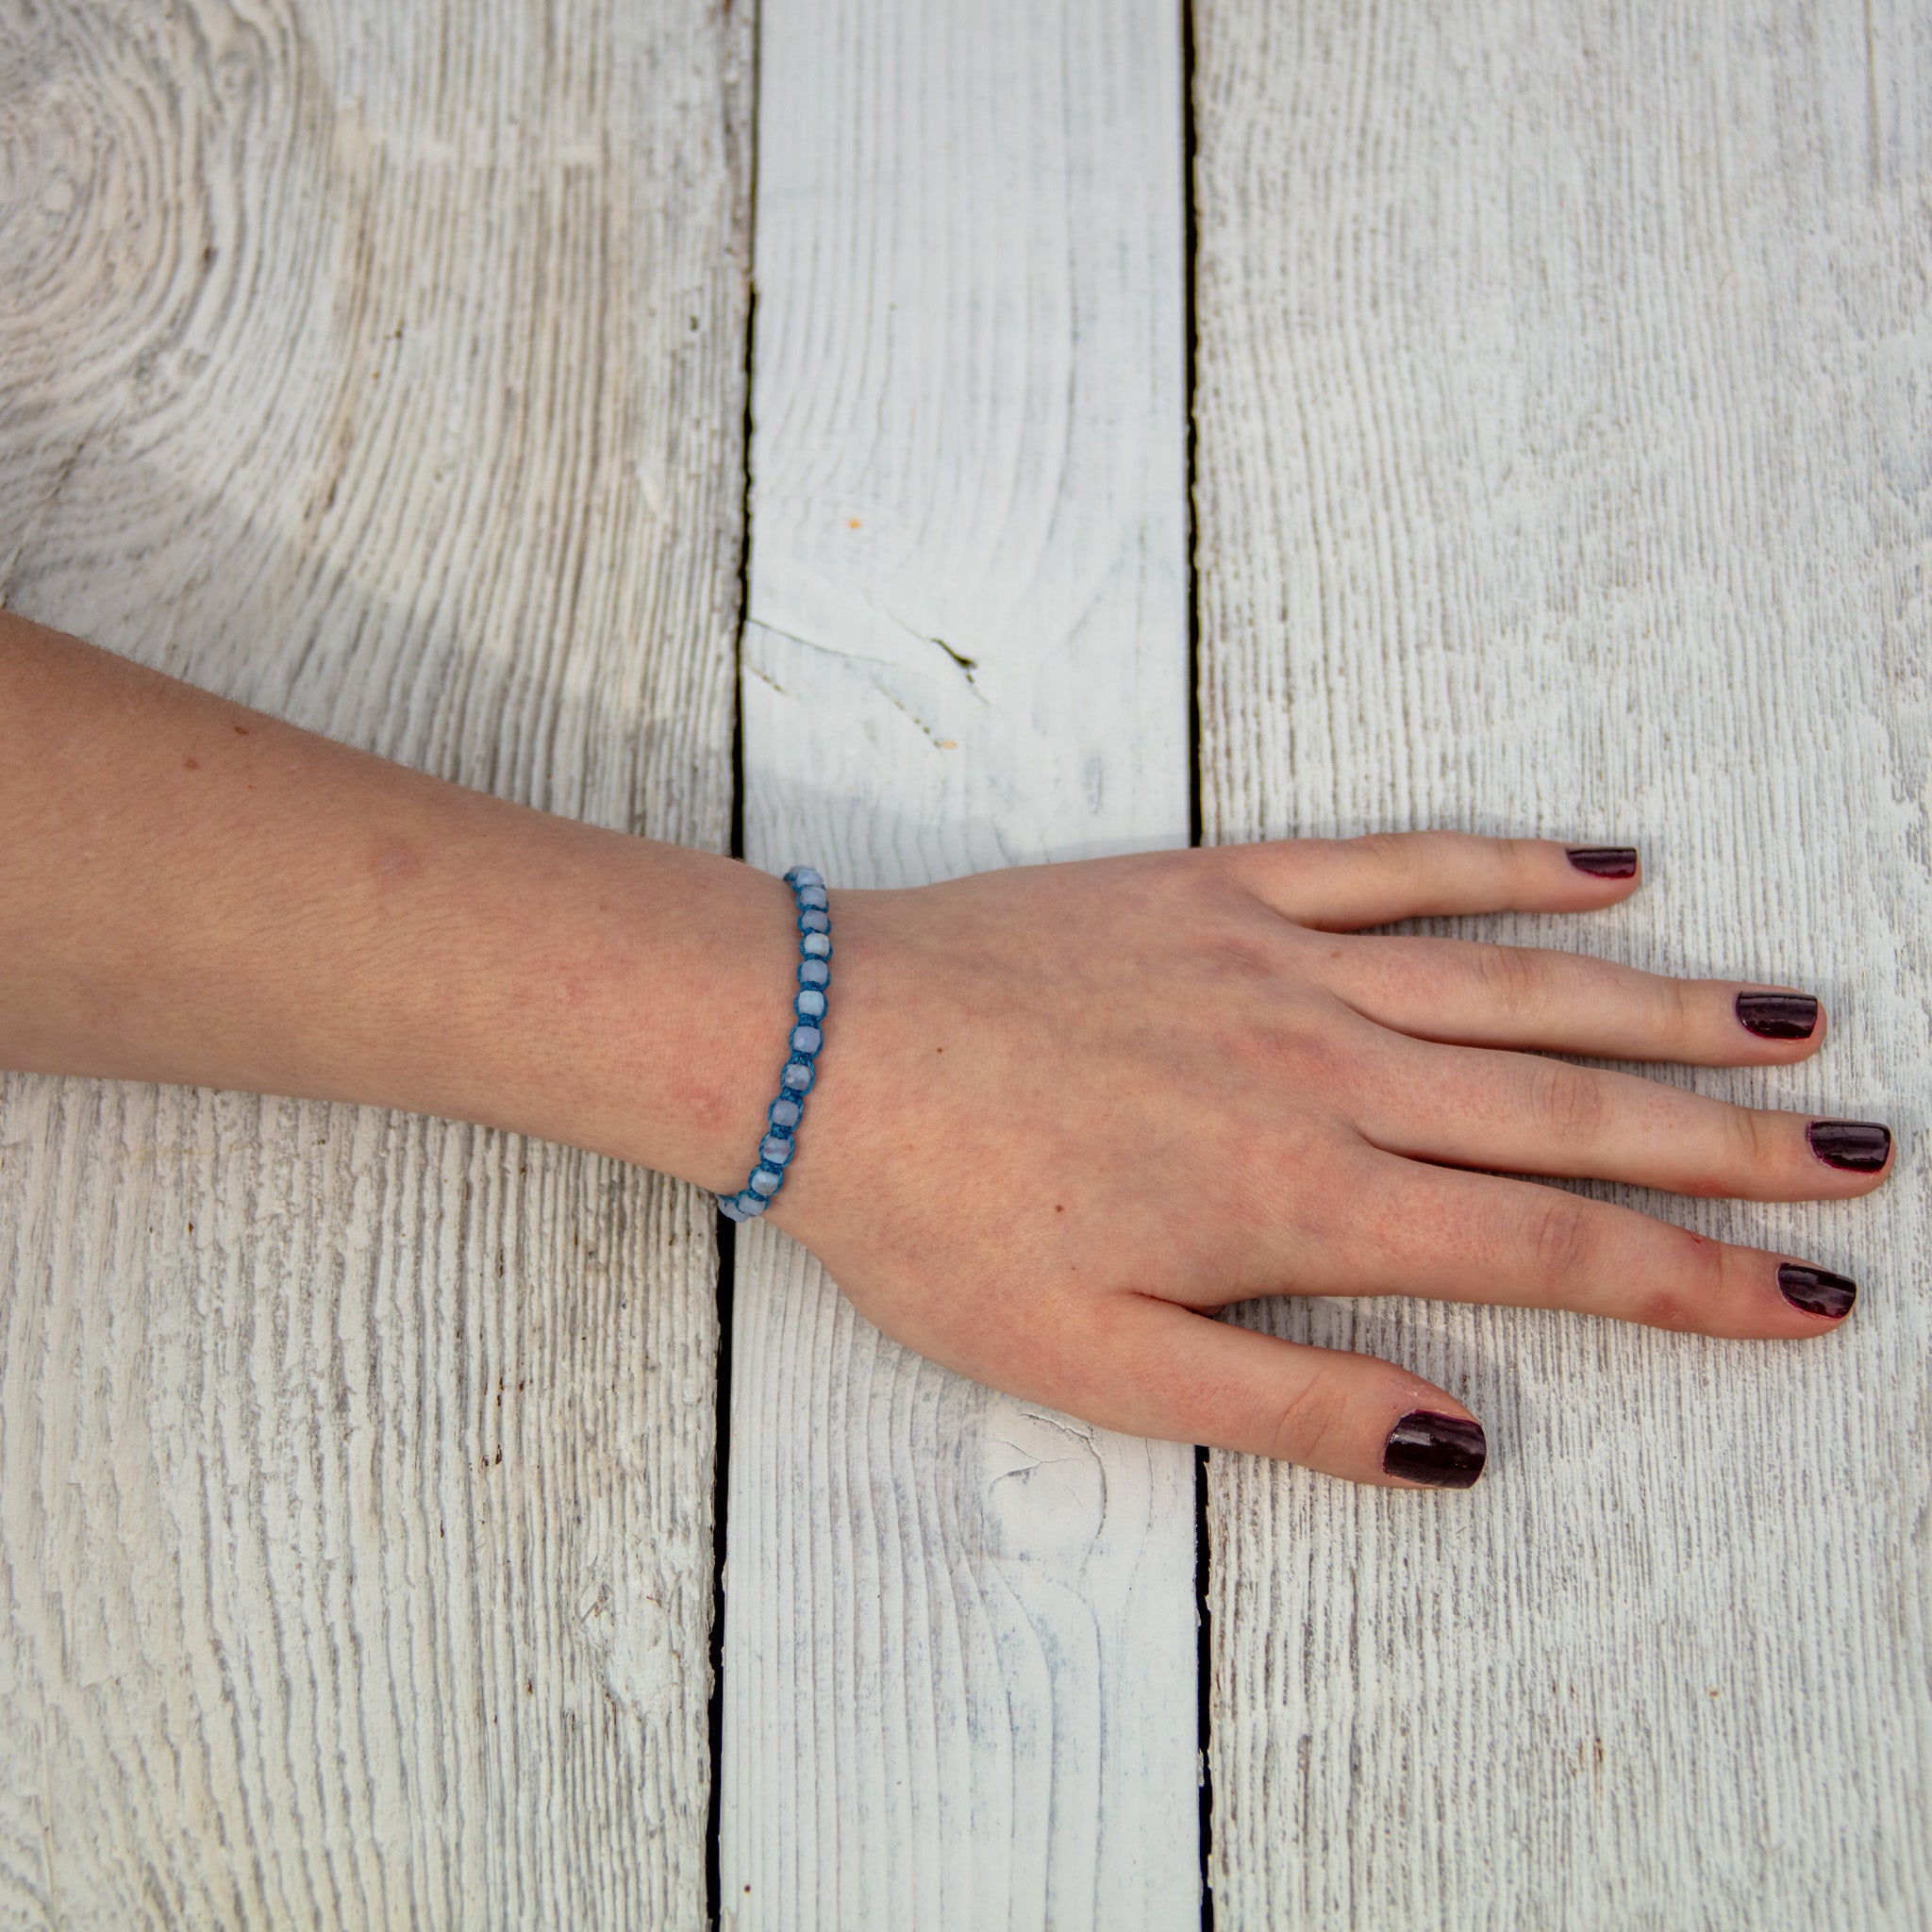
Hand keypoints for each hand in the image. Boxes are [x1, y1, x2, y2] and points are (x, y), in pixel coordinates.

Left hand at [764, 834, 1891, 1487]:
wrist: (817, 1050)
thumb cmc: (939, 1220)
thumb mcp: (1096, 1367)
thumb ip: (1287, 1402)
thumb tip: (1464, 1439)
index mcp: (1300, 1199)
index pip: (1546, 1244)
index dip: (1690, 1276)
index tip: (1808, 1291)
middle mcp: (1323, 1068)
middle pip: (1568, 1106)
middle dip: (1726, 1138)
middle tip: (1859, 1149)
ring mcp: (1278, 962)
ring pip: (1513, 983)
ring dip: (1661, 1002)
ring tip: (1786, 1018)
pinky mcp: (1219, 888)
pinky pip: (1393, 864)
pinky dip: (1506, 865)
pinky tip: (1602, 865)